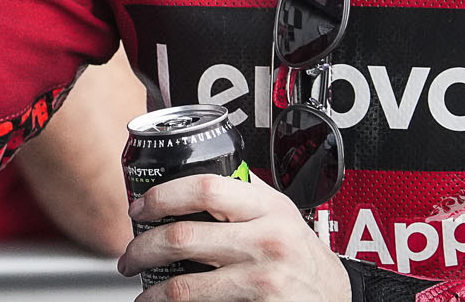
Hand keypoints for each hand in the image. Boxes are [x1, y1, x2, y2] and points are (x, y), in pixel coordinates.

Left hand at [120, 170, 350, 300]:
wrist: (336, 298)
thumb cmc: (304, 254)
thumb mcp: (280, 212)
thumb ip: (243, 194)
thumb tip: (192, 174)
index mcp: (268, 208)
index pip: (203, 189)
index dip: (161, 196)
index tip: (139, 207)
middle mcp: (266, 242)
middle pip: (183, 237)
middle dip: (143, 248)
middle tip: (129, 255)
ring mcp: (262, 281)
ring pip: (186, 285)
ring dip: (153, 290)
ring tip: (142, 290)